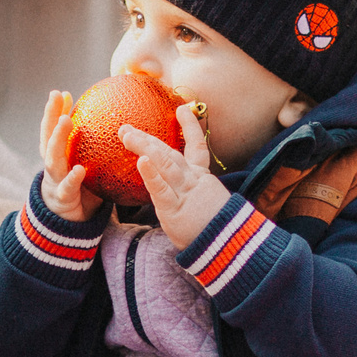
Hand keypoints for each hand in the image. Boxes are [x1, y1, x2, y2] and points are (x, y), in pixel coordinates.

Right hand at [37, 90, 95, 221]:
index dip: (54, 111)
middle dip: (51, 116)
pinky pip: (67, 188)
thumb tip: (117, 125)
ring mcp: (55, 181)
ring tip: (66, 121)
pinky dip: (71, 178)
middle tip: (56, 96)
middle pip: (48, 137)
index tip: (60, 93)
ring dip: (58, 138)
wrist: (68, 225)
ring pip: (53, 158)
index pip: (52, 129)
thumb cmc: (81, 190)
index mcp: (57, 156)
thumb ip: (93, 148)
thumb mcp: (85, 166)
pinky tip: (79, 169)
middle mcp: (52, 165)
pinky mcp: (62, 199)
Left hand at [121, 102, 230, 248]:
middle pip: (169, 153)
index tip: (182, 109)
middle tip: (125, 127)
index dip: (190, 127)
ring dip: (144, 147)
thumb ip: (195, 197)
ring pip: (164, 164)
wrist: (231, 248)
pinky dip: (151, 174)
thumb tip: (181, 193)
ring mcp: (185, 193)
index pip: (196, 148)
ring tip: (126, 134)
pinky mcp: (175, 210)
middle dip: (147, 139)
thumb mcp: (207, 209)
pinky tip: (140, 161)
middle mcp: (193, 181)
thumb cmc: (217, 233)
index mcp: (201, 180)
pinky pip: (161, 190)